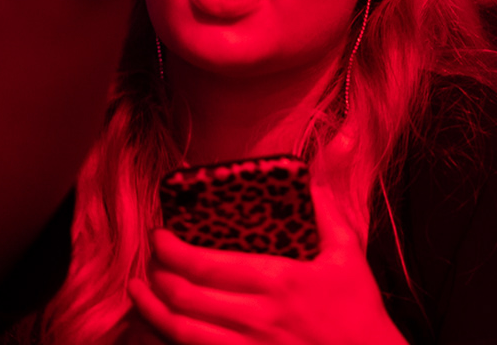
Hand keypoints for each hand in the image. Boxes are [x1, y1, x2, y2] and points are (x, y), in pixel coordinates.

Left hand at [129, 162, 406, 344]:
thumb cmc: (357, 307)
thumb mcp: (348, 250)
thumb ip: (326, 208)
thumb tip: (314, 168)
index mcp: (278, 279)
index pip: (206, 265)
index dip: (171, 250)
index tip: (159, 234)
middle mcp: (256, 315)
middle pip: (184, 295)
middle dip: (157, 273)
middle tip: (151, 255)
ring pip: (180, 329)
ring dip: (151, 308)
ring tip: (138, 288)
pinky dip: (167, 335)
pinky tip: (158, 322)